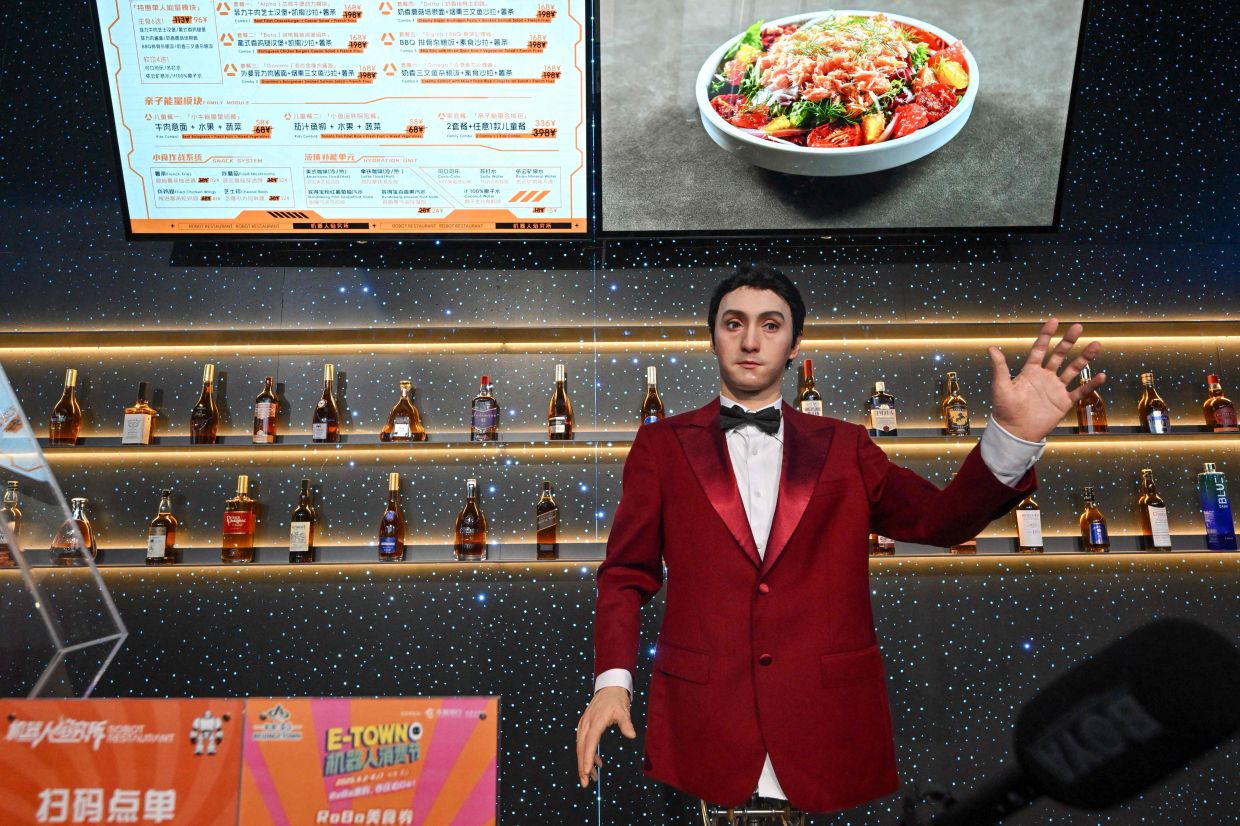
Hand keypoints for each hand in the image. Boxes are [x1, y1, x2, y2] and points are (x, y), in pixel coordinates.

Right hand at [575, 686, 635, 787]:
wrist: (609, 688)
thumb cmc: (617, 700)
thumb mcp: (623, 711)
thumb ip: (626, 723)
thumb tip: (632, 735)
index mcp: (595, 721)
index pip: (590, 743)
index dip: (587, 758)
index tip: (586, 771)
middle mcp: (586, 724)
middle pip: (581, 748)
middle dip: (582, 766)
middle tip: (586, 783)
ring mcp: (584, 725)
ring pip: (581, 747)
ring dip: (585, 762)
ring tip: (592, 777)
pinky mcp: (585, 726)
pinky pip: (584, 743)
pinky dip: (589, 754)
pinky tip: (598, 763)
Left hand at [988, 318, 1104, 441]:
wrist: (1015, 432)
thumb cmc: (1005, 409)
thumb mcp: (1000, 386)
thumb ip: (999, 367)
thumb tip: (991, 348)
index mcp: (1030, 371)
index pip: (1040, 349)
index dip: (1046, 335)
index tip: (1054, 321)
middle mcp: (1045, 377)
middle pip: (1059, 355)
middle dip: (1068, 341)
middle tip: (1078, 327)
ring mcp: (1056, 389)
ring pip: (1073, 370)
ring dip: (1084, 358)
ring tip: (1095, 344)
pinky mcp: (1064, 402)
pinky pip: (1080, 391)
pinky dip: (1091, 384)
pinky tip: (1101, 375)